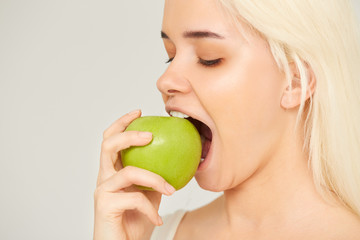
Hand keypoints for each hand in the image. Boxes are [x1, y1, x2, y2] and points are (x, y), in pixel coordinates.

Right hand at [93, 110, 175, 239]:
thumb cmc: (135, 221)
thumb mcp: (150, 194)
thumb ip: (156, 176)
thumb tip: (178, 158)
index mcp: (113, 171)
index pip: (111, 139)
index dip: (122, 122)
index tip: (139, 111)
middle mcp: (104, 177)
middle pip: (108, 145)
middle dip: (130, 135)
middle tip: (150, 135)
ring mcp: (102, 191)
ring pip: (129, 172)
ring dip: (155, 179)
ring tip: (171, 190)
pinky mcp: (104, 206)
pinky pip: (134, 199)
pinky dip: (151, 209)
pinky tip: (157, 219)